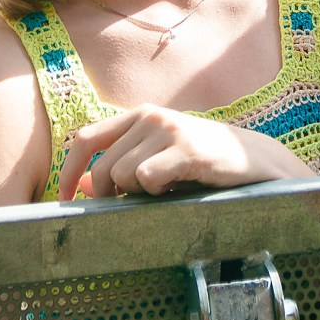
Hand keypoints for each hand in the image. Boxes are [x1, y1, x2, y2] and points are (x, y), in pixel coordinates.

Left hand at [54, 105, 307, 200]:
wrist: (254, 160)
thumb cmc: (202, 163)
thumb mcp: (157, 159)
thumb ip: (120, 167)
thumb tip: (81, 189)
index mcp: (137, 116)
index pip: (85, 139)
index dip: (69, 171)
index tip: (64, 200)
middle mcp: (149, 116)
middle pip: (101, 168)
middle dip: (110, 196)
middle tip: (135, 204)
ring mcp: (167, 129)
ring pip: (122, 175)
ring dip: (139, 193)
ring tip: (166, 189)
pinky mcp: (185, 148)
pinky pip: (146, 178)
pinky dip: (156, 192)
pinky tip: (177, 188)